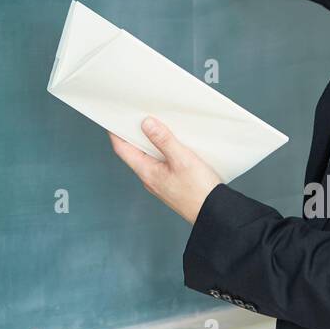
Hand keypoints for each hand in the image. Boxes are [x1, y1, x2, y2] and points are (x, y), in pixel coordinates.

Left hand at [108, 116, 224, 224]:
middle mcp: (150, 178)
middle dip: (134, 133)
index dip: (116, 132)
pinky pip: (161, 163)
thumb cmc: (199, 191)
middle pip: (134, 152)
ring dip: (150, 141)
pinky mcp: (171, 183)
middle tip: (136, 115)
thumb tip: (146, 124)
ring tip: (155, 124)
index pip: (122, 149)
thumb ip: (163, 140)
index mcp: (147, 172)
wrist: (215, 213)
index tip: (114, 117)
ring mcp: (160, 182)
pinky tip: (172, 143)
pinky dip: (162, 150)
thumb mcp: (182, 159)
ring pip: (149, 157)